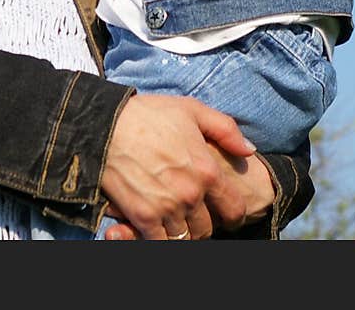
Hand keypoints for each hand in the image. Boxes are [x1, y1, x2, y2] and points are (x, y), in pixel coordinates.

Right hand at [99, 93, 256, 240]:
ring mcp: (167, 208)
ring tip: (174, 219)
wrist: (105, 124)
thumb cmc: (149, 114)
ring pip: (186, 238)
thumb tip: (249, 151)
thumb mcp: (191, 110)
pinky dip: (161, 240)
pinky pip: (161, 244)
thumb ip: (225, 129)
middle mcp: (191, 194)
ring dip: (182, 231)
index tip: (222, 210)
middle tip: (191, 211)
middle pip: (208, 228)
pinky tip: (156, 227)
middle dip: (202, 222)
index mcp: (207, 170)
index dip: (231, 212)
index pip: (234, 209)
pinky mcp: (143, 217)